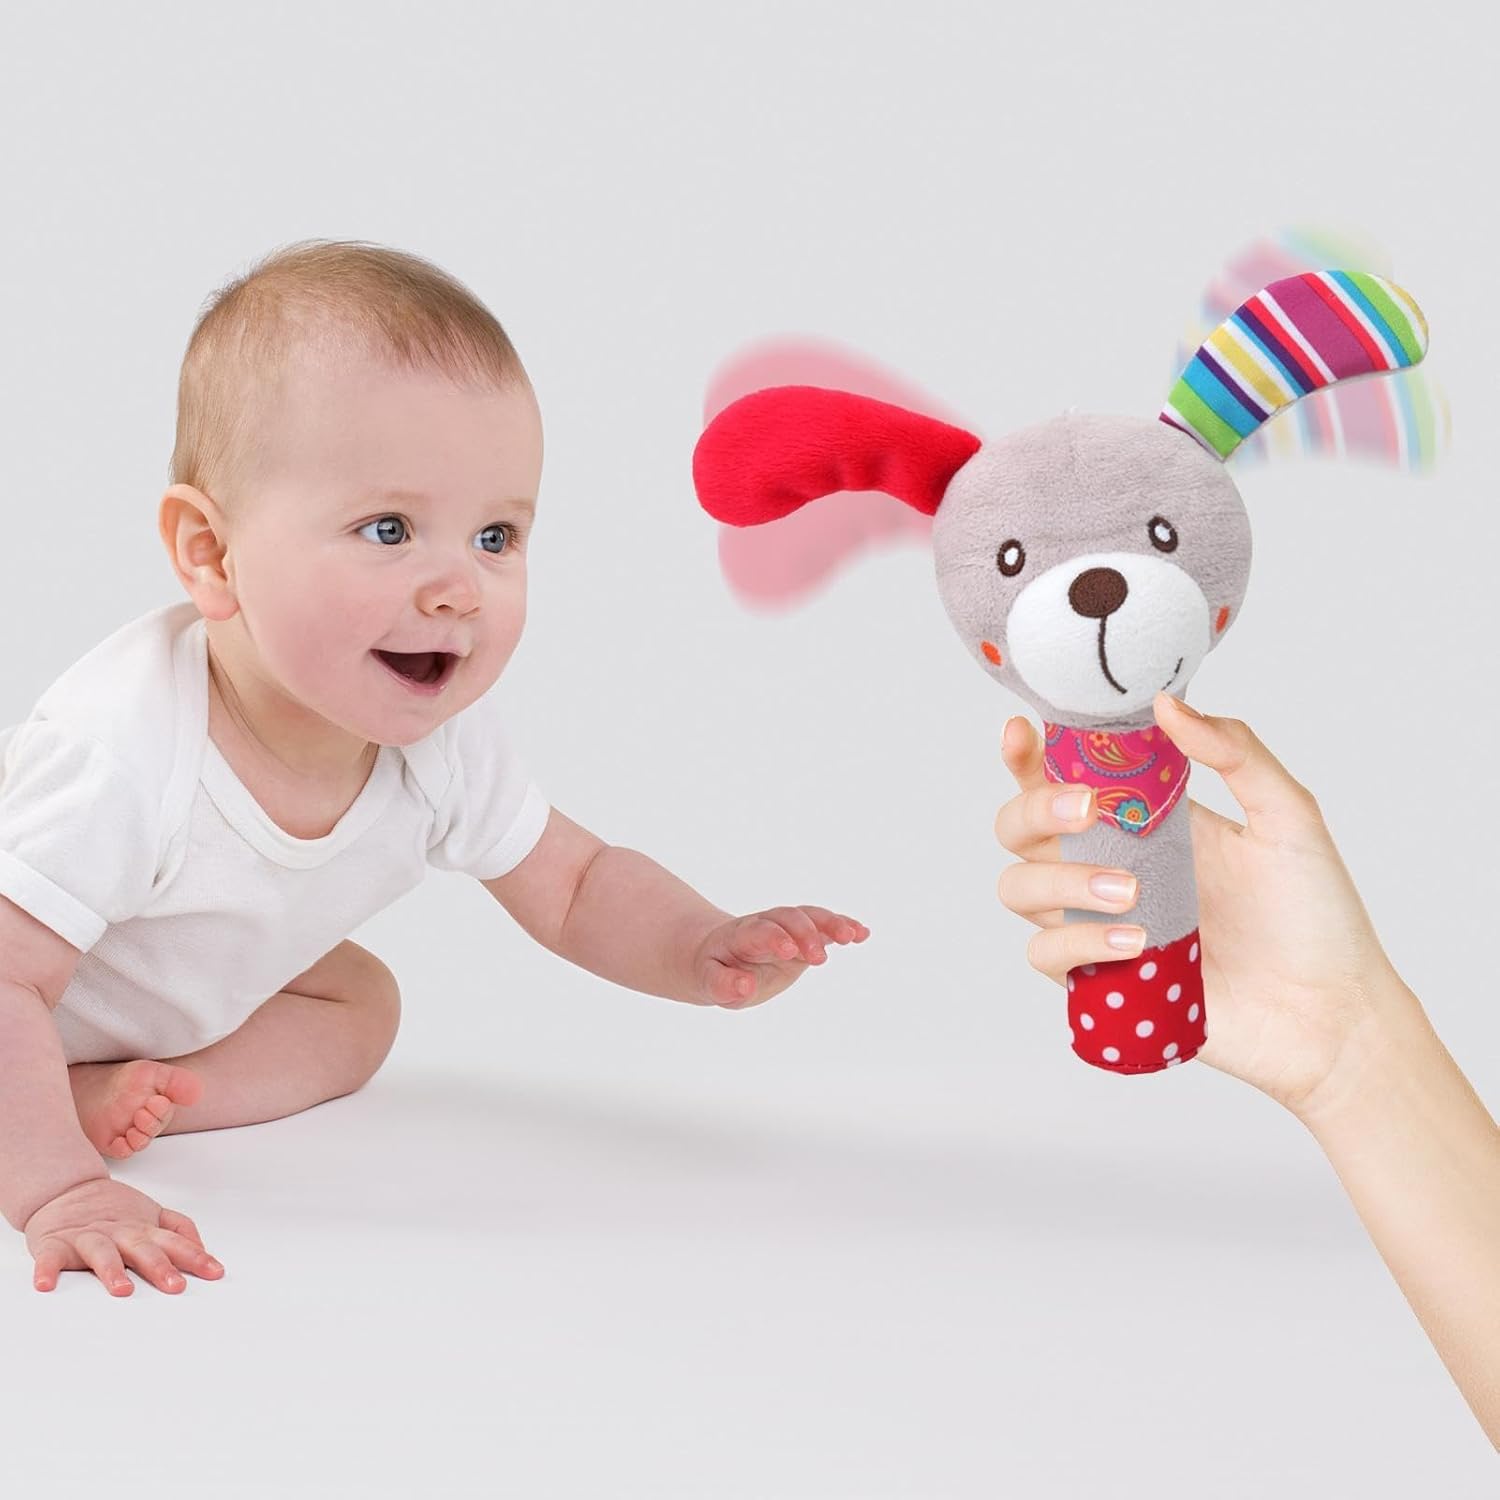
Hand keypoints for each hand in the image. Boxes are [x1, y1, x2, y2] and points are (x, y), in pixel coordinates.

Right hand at [25, 1177, 224, 1295]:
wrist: (66, 1189)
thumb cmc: (113, 1211)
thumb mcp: (151, 1215)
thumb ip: (178, 1229)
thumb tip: (204, 1249)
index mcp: (143, 1229)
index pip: (174, 1243)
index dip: (196, 1257)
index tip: (215, 1273)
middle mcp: (119, 1232)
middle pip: (142, 1249)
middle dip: (160, 1267)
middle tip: (175, 1286)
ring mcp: (87, 1237)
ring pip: (101, 1252)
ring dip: (111, 1271)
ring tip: (122, 1290)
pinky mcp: (55, 1244)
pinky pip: (50, 1258)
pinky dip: (47, 1270)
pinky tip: (45, 1285)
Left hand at [691, 906, 868, 1007]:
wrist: (720, 954)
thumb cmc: (715, 971)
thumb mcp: (709, 982)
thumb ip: (724, 985)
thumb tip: (745, 986)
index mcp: (740, 936)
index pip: (759, 931)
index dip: (774, 939)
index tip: (789, 952)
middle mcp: (765, 924)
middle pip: (787, 918)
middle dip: (805, 934)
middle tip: (820, 959)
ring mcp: (786, 928)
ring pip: (809, 916)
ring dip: (830, 923)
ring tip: (852, 935)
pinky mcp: (804, 937)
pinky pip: (823, 926)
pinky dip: (842, 926)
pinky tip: (863, 933)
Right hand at [995, 691, 1412, 1117]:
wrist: (1332, 1017)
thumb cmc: (1317, 919)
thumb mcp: (1289, 817)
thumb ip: (1234, 751)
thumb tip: (1167, 704)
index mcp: (1146, 821)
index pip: (1064, 777)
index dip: (1027, 755)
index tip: (1022, 732)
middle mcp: (1112, 867)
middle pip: (1019, 828)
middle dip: (1035, 809)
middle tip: (1089, 811)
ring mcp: (1100, 924)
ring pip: (1019, 888)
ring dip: (1060, 880)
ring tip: (1130, 893)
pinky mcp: (1101, 980)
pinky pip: (1045, 955)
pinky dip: (1077, 941)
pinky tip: (1135, 943)